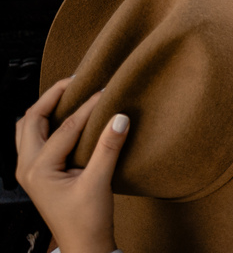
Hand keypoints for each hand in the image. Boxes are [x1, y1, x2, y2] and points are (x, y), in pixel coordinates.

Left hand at [15, 77, 129, 252]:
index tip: (107, 91)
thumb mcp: (99, 183)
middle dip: (52, 97)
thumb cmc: (87, 221)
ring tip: (69, 94)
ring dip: (45, 109)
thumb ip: (108, 148)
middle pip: (31, 120)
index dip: (88, 107)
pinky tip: (68, 118)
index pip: (65, 128)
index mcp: (37, 169)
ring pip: (28, 128)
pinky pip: (35, 138)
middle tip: (76, 81)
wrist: (84, 245)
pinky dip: (48, 122)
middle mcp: (27, 167)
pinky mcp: (39, 173)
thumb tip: (120, 117)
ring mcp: (30, 171)